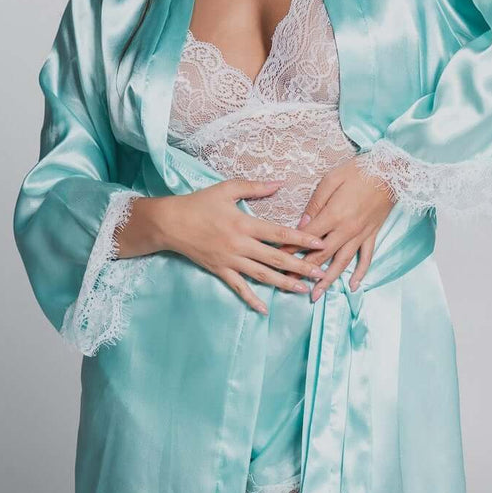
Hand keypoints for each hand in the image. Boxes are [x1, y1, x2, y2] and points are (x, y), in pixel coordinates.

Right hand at [147, 178, 327, 314]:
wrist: (170, 223)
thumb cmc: (199, 203)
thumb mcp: (227, 189)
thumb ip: (255, 187)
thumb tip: (280, 183)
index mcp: (244, 224)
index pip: (279, 233)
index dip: (301, 239)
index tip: (320, 244)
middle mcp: (240, 245)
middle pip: (276, 258)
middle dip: (301, 267)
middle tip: (321, 273)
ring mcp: (230, 260)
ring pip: (262, 275)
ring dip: (284, 284)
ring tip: (302, 290)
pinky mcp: (220, 271)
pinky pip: (239, 288)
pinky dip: (251, 299)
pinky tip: (264, 310)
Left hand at [281, 159, 395, 300]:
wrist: (392, 171)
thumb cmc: (359, 171)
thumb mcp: (332, 179)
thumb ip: (316, 203)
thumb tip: (302, 224)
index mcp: (334, 215)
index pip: (306, 237)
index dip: (290, 249)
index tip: (277, 258)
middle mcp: (347, 230)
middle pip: (321, 256)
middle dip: (302, 271)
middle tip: (287, 283)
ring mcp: (361, 235)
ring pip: (341, 263)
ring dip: (327, 280)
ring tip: (315, 295)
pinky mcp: (372, 235)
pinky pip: (366, 258)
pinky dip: (360, 273)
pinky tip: (352, 286)